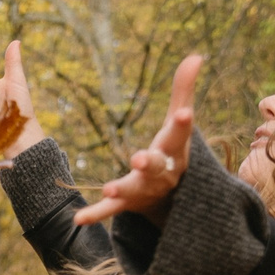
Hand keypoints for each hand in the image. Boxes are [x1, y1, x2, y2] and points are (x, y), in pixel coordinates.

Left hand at [75, 55, 202, 225]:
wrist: (174, 198)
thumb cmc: (174, 151)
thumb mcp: (178, 122)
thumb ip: (183, 90)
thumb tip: (196, 55)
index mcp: (176, 150)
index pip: (180, 133)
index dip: (181, 123)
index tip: (183, 112)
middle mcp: (163, 172)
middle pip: (158, 167)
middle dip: (150, 163)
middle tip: (139, 158)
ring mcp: (144, 190)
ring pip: (134, 190)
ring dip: (122, 188)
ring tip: (109, 187)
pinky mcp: (127, 204)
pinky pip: (111, 210)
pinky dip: (96, 214)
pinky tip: (78, 218)